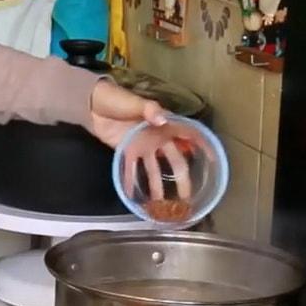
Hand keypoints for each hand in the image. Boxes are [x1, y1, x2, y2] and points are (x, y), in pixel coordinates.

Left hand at [89, 81, 208, 201]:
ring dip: (158, 187)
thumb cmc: (118, 99)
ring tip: (161, 206)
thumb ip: (150, 110)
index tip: (213, 161)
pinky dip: (131, 183)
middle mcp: (157, 139)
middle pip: (174, 162)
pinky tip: (134, 198)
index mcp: (164, 125)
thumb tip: (163, 121)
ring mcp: (143, 147)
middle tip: (185, 198)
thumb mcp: (136, 102)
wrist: (93, 103)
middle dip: (181, 180)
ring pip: (154, 171)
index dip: (201, 147)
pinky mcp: (127, 152)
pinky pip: (131, 170)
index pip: (188, 136)